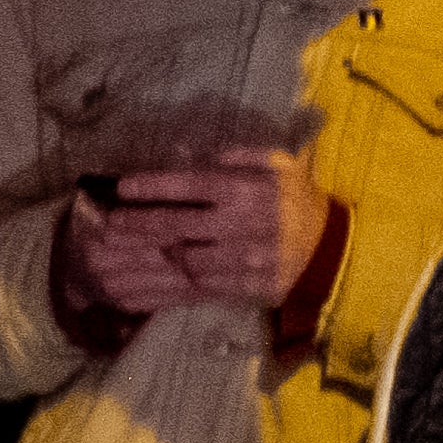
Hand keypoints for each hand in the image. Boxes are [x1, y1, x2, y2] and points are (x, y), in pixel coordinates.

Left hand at [70, 153, 329, 314]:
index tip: (123, 187)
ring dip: (160, 255)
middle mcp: (242, 225)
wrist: (330, 248)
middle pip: (178, 225)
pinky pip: (201, 286)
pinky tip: (159, 276)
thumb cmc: (298, 199)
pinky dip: (177, 281)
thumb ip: (242, 156)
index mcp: (247, 190)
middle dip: (139, 225)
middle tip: (112, 224)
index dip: (153, 187)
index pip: (191, 186)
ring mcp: (243, 260)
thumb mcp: (280, 165)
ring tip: (137, 249)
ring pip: (186, 260)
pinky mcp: (245, 287)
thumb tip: (201, 155)